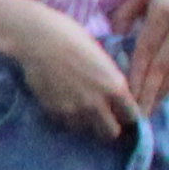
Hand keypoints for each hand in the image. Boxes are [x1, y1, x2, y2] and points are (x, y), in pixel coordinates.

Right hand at [0, 0, 136, 141]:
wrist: (37, 39)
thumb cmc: (71, 37)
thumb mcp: (101, 58)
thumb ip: (109, 79)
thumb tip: (112, 92)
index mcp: (115, 87)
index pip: (132, 116)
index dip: (127, 114)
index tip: (121, 112)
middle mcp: (97, 103)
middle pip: (110, 132)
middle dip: (109, 126)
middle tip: (101, 116)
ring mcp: (74, 110)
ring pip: (86, 130)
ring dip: (85, 122)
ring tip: (78, 107)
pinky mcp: (53, 111)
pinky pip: (65, 123)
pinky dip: (65, 117)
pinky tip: (61, 101)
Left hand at [120, 0, 168, 114]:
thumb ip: (128, 10)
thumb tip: (114, 35)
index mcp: (166, 10)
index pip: (147, 50)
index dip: (137, 75)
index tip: (126, 95)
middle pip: (166, 65)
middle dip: (151, 91)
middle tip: (138, 113)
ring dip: (168, 90)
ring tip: (154, 106)